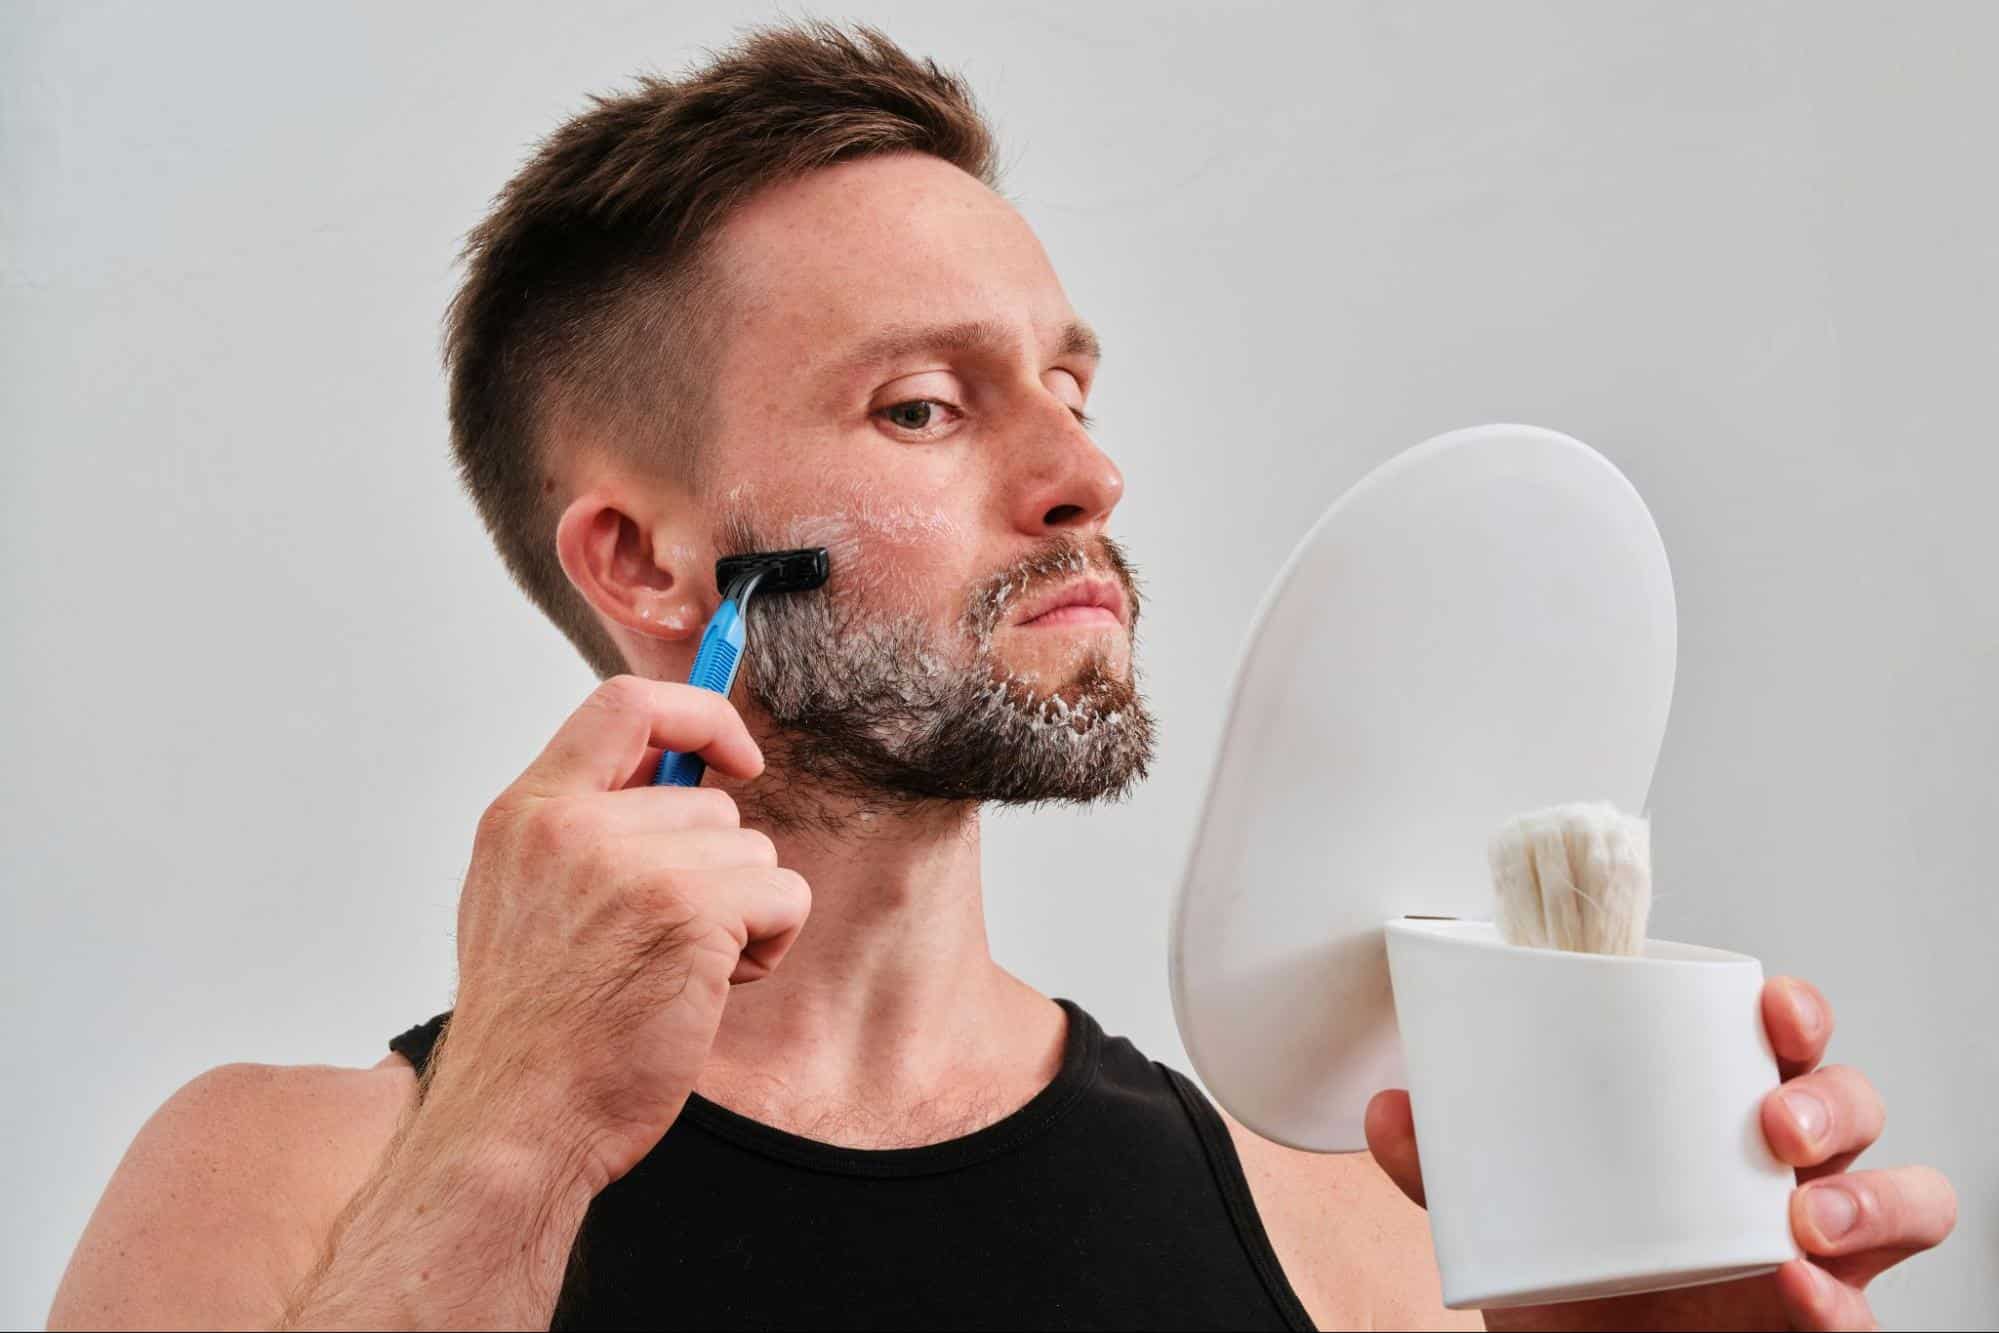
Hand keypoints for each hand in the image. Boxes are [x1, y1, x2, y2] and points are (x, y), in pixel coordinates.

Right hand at [425, 675, 810, 1196]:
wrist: (517, 1121)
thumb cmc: (535, 1029)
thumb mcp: (521, 897)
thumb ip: (581, 830)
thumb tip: (678, 777)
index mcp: (525, 813)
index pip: (624, 703)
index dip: (699, 713)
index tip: (735, 756)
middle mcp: (571, 826)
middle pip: (711, 801)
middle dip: (717, 871)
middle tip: (667, 941)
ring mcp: (630, 865)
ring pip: (753, 851)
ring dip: (743, 912)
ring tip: (676, 971)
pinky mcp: (689, 912)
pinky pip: (784, 895)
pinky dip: (771, 943)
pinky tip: (711, 988)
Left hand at [1365, 976, 1955, 1330]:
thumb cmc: (1579, 1282)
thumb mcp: (1507, 1216)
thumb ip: (1447, 1164)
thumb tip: (1389, 1109)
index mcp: (1714, 1117)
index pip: (1782, 1038)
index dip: (1793, 1010)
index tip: (1767, 1004)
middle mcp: (1781, 1173)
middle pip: (1854, 1101)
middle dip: (1831, 1095)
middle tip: (1772, 1118)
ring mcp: (1817, 1252)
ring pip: (1907, 1197)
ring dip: (1871, 1194)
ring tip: (1801, 1213)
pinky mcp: (1825, 1325)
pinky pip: (1871, 1314)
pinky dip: (1847, 1304)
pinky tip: (1800, 1287)